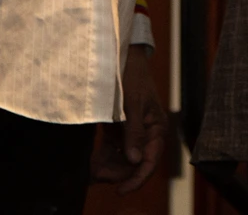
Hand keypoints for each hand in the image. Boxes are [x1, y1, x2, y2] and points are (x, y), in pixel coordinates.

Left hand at [91, 47, 166, 193]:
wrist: (121, 56)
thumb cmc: (132, 76)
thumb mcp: (132, 103)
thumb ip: (134, 133)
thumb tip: (135, 160)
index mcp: (156, 129)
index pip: (149, 161)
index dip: (136, 178)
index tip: (120, 190)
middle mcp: (147, 135)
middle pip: (134, 164)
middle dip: (116, 173)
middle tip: (95, 176)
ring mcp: (132, 133)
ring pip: (122, 160)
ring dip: (108, 167)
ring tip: (90, 171)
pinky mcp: (120, 130)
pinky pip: (113, 151)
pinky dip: (104, 158)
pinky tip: (91, 163)